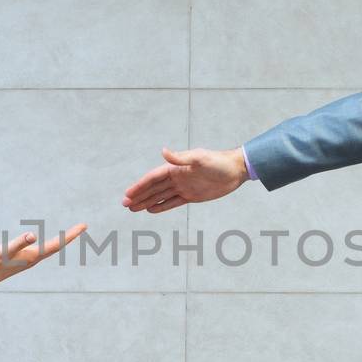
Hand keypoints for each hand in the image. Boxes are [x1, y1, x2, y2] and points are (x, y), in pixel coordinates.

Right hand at [0, 223, 87, 293]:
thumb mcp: (3, 251)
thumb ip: (18, 243)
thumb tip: (33, 236)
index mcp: (32, 256)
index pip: (56, 244)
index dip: (70, 235)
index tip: (83, 226)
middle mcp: (33, 259)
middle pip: (56, 246)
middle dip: (69, 236)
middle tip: (83, 226)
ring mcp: (28, 260)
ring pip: (49, 249)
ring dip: (61, 241)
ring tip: (71, 233)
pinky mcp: (21, 260)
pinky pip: (40, 250)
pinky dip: (49, 244)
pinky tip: (47, 243)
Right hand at [121, 147, 248, 213]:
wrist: (236, 170)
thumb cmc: (218, 162)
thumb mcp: (200, 158)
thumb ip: (181, 158)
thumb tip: (163, 151)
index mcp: (176, 168)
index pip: (153, 178)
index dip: (140, 186)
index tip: (128, 194)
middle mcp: (177, 177)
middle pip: (153, 188)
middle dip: (139, 195)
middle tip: (125, 204)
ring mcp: (184, 187)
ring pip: (160, 196)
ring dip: (146, 201)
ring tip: (133, 209)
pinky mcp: (192, 196)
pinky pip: (173, 202)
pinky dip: (162, 206)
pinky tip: (151, 210)